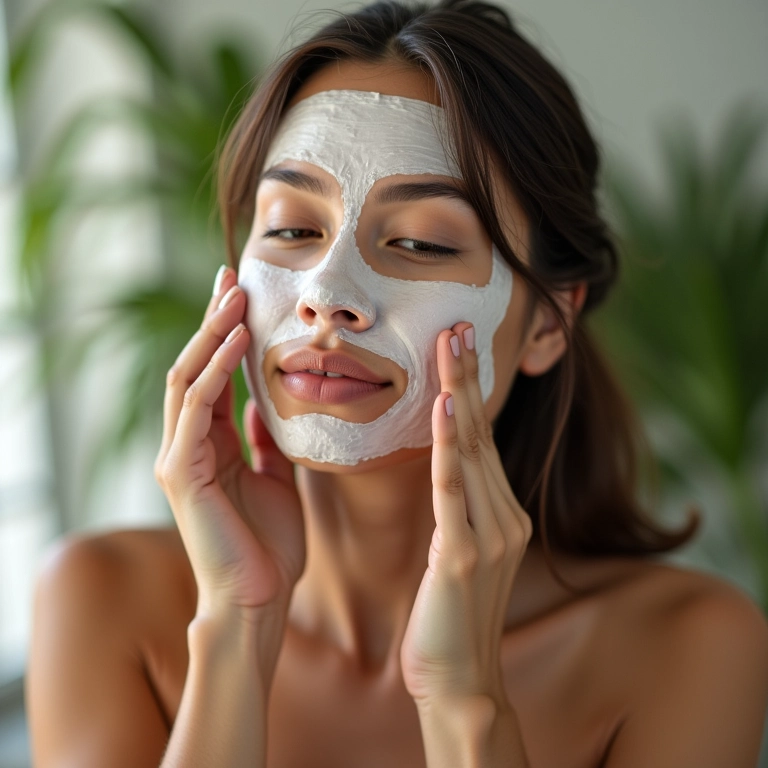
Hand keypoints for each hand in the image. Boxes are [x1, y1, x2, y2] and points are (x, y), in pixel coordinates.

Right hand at [154, 266, 305, 623]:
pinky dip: (214, 373)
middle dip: (213, 321)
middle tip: (232, 277)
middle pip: (194, 367)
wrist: (259, 598)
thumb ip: (263, 441)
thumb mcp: (275, 478)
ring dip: (211, 335)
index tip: (244, 294)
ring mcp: (179, 458)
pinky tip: (233, 342)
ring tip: (234, 296)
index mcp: (211, 446)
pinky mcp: (181, 473)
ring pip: (187, 380)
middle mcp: (187, 445)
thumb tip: (260, 406)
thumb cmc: (269, 544)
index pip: (214, 376)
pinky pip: (196, 411)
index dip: (226, 334)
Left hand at [400, 322, 532, 704]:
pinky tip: (447, 409)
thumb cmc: (448, 615)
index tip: (459, 346)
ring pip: (471, 451)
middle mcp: (504, 515)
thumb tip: (441, 467)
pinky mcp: (462, 557)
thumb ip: (457, 508)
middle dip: (470, 376)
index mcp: (501, 512)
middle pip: (482, 432)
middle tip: (458, 324)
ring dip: (462, 394)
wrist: (458, 680)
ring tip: (452, 346)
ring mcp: (489, 535)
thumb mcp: (455, 551)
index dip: (471, 390)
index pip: (482, 439)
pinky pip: (453, 491)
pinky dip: (449, 448)